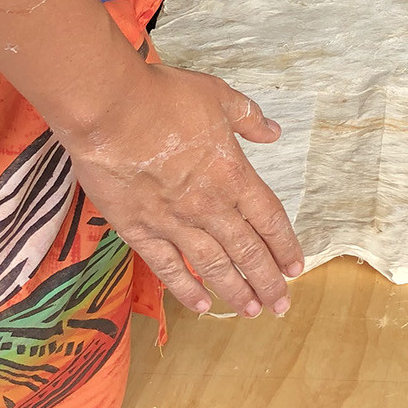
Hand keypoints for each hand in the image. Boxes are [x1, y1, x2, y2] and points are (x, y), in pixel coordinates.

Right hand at [61, 63, 302, 317]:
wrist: (110, 110)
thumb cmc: (164, 98)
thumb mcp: (217, 95)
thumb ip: (247, 117)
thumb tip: (273, 131)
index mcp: (232, 174)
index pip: (269, 219)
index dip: (285, 245)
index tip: (297, 268)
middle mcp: (209, 206)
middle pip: (247, 251)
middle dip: (267, 280)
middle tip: (281, 305)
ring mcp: (173, 222)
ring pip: (213, 266)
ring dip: (235, 291)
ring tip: (251, 312)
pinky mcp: (139, 229)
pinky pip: (168, 267)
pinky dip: (186, 290)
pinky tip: (202, 306)